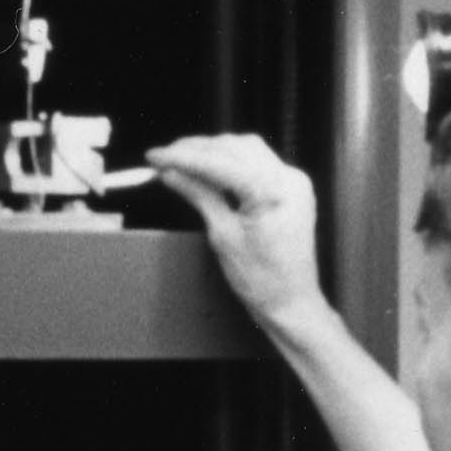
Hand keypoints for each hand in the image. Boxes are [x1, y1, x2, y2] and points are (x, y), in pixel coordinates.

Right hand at [147, 131, 331, 336]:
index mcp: (273, 194)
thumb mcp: (222, 235)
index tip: (156, 156)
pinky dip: (232, 160)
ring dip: (214, 150)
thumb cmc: (261, 280)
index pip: (220, 163)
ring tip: (182, 159)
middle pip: (235, 148)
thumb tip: (171, 172)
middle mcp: (289, 180)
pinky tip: (209, 166)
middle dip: (197, 149)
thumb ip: (198, 195)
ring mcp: (295, 182)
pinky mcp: (293, 187)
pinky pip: (259, 162)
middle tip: (164, 157)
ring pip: (247, 149)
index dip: (183, 157)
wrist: (291, 302)